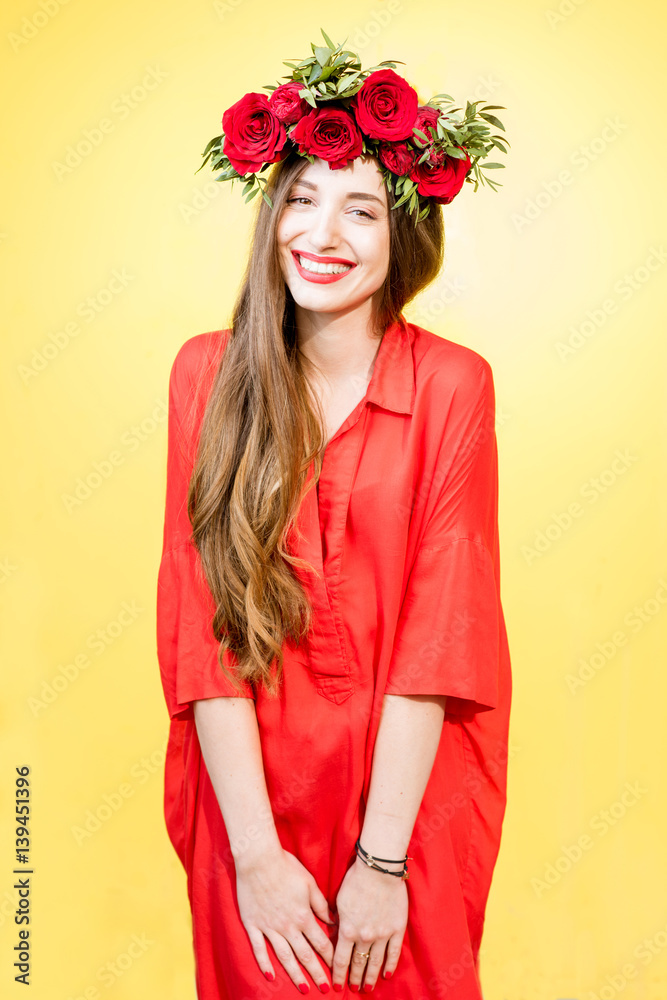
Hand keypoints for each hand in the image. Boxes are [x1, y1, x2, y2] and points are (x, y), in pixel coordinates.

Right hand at [235, 846, 334, 992]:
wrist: (258, 859)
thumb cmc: (286, 866)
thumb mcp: (309, 883)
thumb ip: (321, 904)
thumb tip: (333, 921)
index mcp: (303, 915)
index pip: (320, 942)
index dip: (330, 957)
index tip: (337, 968)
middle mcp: (287, 926)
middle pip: (304, 954)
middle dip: (316, 973)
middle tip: (325, 989)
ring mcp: (269, 927)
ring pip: (284, 956)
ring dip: (295, 974)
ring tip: (303, 988)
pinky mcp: (253, 924)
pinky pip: (259, 949)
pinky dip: (264, 964)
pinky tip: (270, 977)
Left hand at [332, 856, 407, 991]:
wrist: (379, 869)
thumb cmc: (356, 880)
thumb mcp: (339, 900)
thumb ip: (338, 920)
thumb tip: (335, 932)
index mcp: (347, 930)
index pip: (340, 960)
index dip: (338, 975)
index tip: (337, 986)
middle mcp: (364, 936)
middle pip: (358, 963)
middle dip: (354, 978)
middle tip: (352, 988)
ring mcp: (382, 935)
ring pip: (375, 962)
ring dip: (370, 977)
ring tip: (367, 988)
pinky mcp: (397, 929)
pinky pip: (394, 953)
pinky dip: (390, 965)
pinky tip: (387, 974)